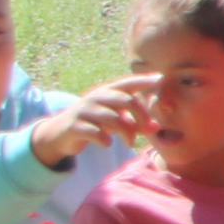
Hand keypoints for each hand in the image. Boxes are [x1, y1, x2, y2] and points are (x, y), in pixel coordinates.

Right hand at [32, 74, 159, 167]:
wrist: (61, 134)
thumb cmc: (95, 125)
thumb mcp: (116, 121)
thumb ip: (136, 124)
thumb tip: (157, 128)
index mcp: (107, 93)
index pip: (128, 83)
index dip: (144, 80)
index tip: (161, 79)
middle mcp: (96, 97)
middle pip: (124, 100)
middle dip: (141, 115)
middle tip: (151, 130)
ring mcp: (84, 111)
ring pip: (111, 117)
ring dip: (126, 131)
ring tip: (130, 142)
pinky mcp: (75, 126)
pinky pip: (94, 131)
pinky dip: (104, 139)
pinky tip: (107, 144)